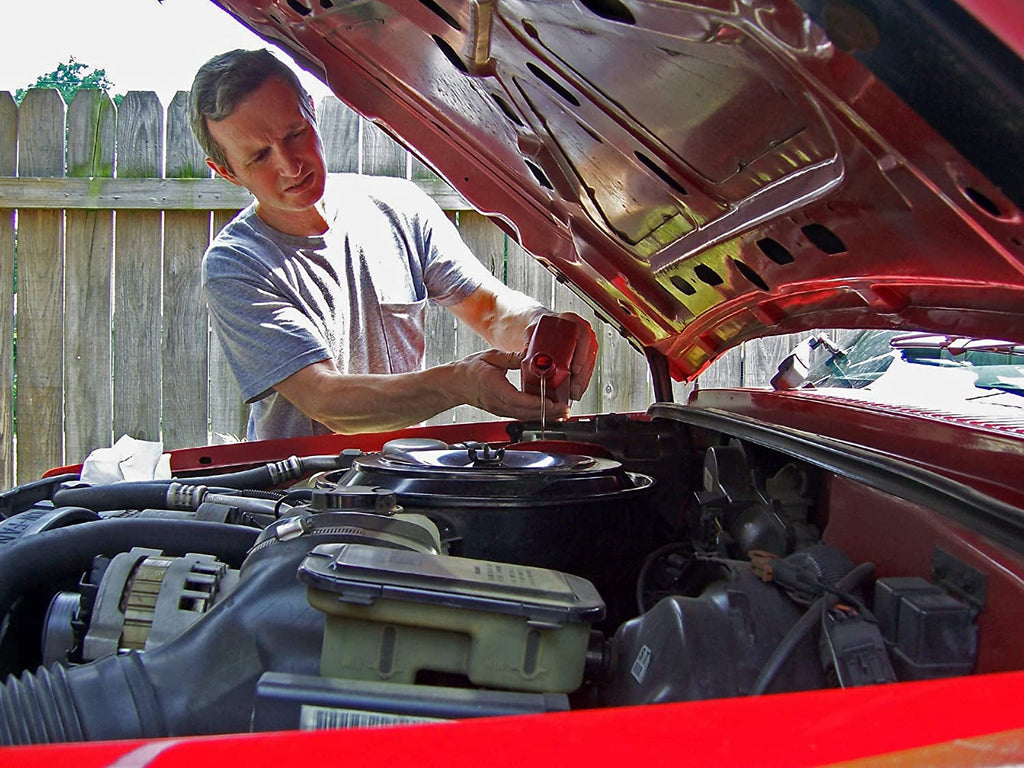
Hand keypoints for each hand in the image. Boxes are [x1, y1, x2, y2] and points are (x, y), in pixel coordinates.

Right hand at [455, 349, 570, 420]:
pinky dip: (536, 415)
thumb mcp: (491, 357)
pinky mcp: (502, 411)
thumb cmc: (468, 370)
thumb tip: (530, 355)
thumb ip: (512, 358)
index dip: (538, 403)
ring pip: (525, 417)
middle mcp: (498, 403)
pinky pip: (521, 416)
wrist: (454, 383)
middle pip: (526, 413)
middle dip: (548, 413)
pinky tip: (548, 412)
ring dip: (544, 416)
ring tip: (561, 412)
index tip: (553, 403)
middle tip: (566, 410)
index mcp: (494, 387)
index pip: (519, 400)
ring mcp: (499, 410)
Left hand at [528, 312, 598, 400]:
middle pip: (588, 355)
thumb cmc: (539, 327)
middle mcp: (581, 331)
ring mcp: (585, 343)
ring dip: (583, 380)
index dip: (580, 356)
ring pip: (590, 363)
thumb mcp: (532, 331)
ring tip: (574, 392)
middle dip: (581, 375)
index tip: (575, 369)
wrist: (542, 327)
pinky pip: (588, 367)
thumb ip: (528, 341)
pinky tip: (577, 389)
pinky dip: (583, 380)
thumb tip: (524, 355)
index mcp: (571, 321)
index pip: (583, 338)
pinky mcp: (585, 353)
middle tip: (573, 387)